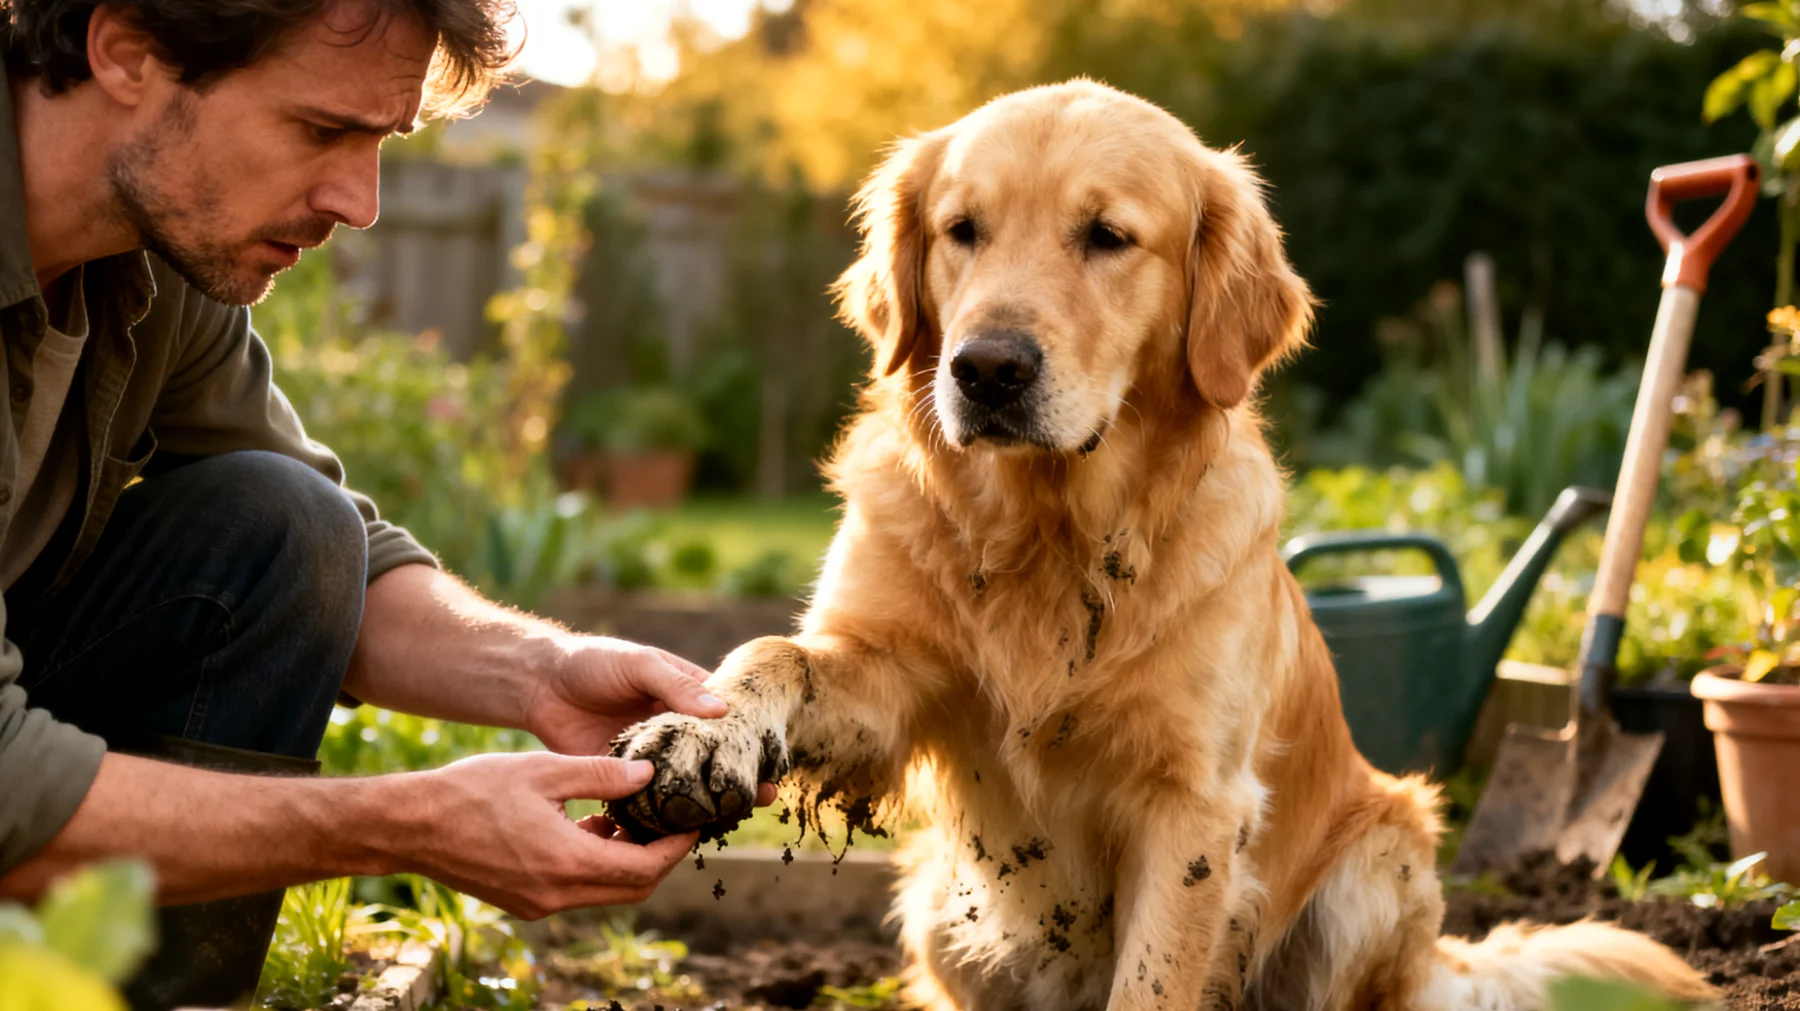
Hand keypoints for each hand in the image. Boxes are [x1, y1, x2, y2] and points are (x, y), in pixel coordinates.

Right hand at [397, 752, 696, 918]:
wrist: (409, 825)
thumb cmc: (472, 790)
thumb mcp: (544, 771)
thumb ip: (601, 774)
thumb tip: (649, 773)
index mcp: (566, 862)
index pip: (645, 868)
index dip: (676, 846)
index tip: (693, 821)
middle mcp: (556, 894)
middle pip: (631, 887)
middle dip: (658, 856)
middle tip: (671, 820)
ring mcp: (538, 903)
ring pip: (604, 890)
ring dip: (625, 859)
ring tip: (631, 815)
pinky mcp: (524, 901)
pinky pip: (576, 888)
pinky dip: (595, 863)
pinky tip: (591, 825)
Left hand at [523, 635, 777, 805]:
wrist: (540, 684)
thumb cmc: (595, 662)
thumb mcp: (639, 664)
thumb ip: (675, 684)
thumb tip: (721, 710)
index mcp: (685, 698)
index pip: (726, 721)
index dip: (749, 740)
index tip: (772, 760)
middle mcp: (673, 732)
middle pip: (712, 758)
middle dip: (738, 777)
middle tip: (765, 796)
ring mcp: (649, 759)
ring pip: (684, 784)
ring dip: (706, 802)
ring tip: (732, 819)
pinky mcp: (622, 779)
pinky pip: (648, 801)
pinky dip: (665, 816)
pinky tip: (682, 832)